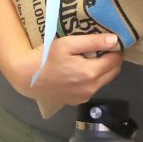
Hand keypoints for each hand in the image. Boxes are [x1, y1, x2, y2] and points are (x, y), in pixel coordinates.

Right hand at [8, 33, 122, 104]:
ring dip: (104, 70)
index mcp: (91, 73)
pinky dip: (94, 79)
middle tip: (104, 50)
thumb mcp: (68, 43)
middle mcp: (91, 88)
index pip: (115, 60)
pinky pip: (93, 88)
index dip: (115, 50)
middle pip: (113, 72)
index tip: (111, 43)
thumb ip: (93, 41)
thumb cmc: (46, 58)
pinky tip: (82, 72)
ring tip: (92, 59)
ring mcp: (84, 96)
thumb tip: (115, 40)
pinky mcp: (78, 101)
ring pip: (105, 81)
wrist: (27, 78)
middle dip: (112, 60)